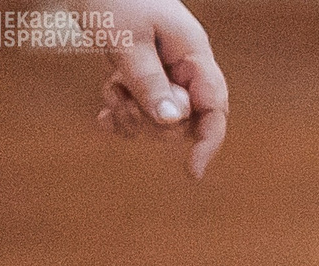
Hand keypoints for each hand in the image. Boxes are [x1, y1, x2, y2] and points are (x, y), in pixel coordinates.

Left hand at [95, 0, 228, 176]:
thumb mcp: (126, 40)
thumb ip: (149, 81)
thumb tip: (173, 123)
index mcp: (192, 55)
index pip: (213, 108)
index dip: (208, 142)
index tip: (192, 171)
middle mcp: (184, 67)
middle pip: (185, 119)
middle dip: (152, 122)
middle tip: (121, 99)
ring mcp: (165, 71)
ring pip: (161, 117)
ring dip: (134, 116)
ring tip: (109, 93)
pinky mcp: (144, 72)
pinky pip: (143, 107)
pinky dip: (124, 113)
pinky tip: (104, 116)